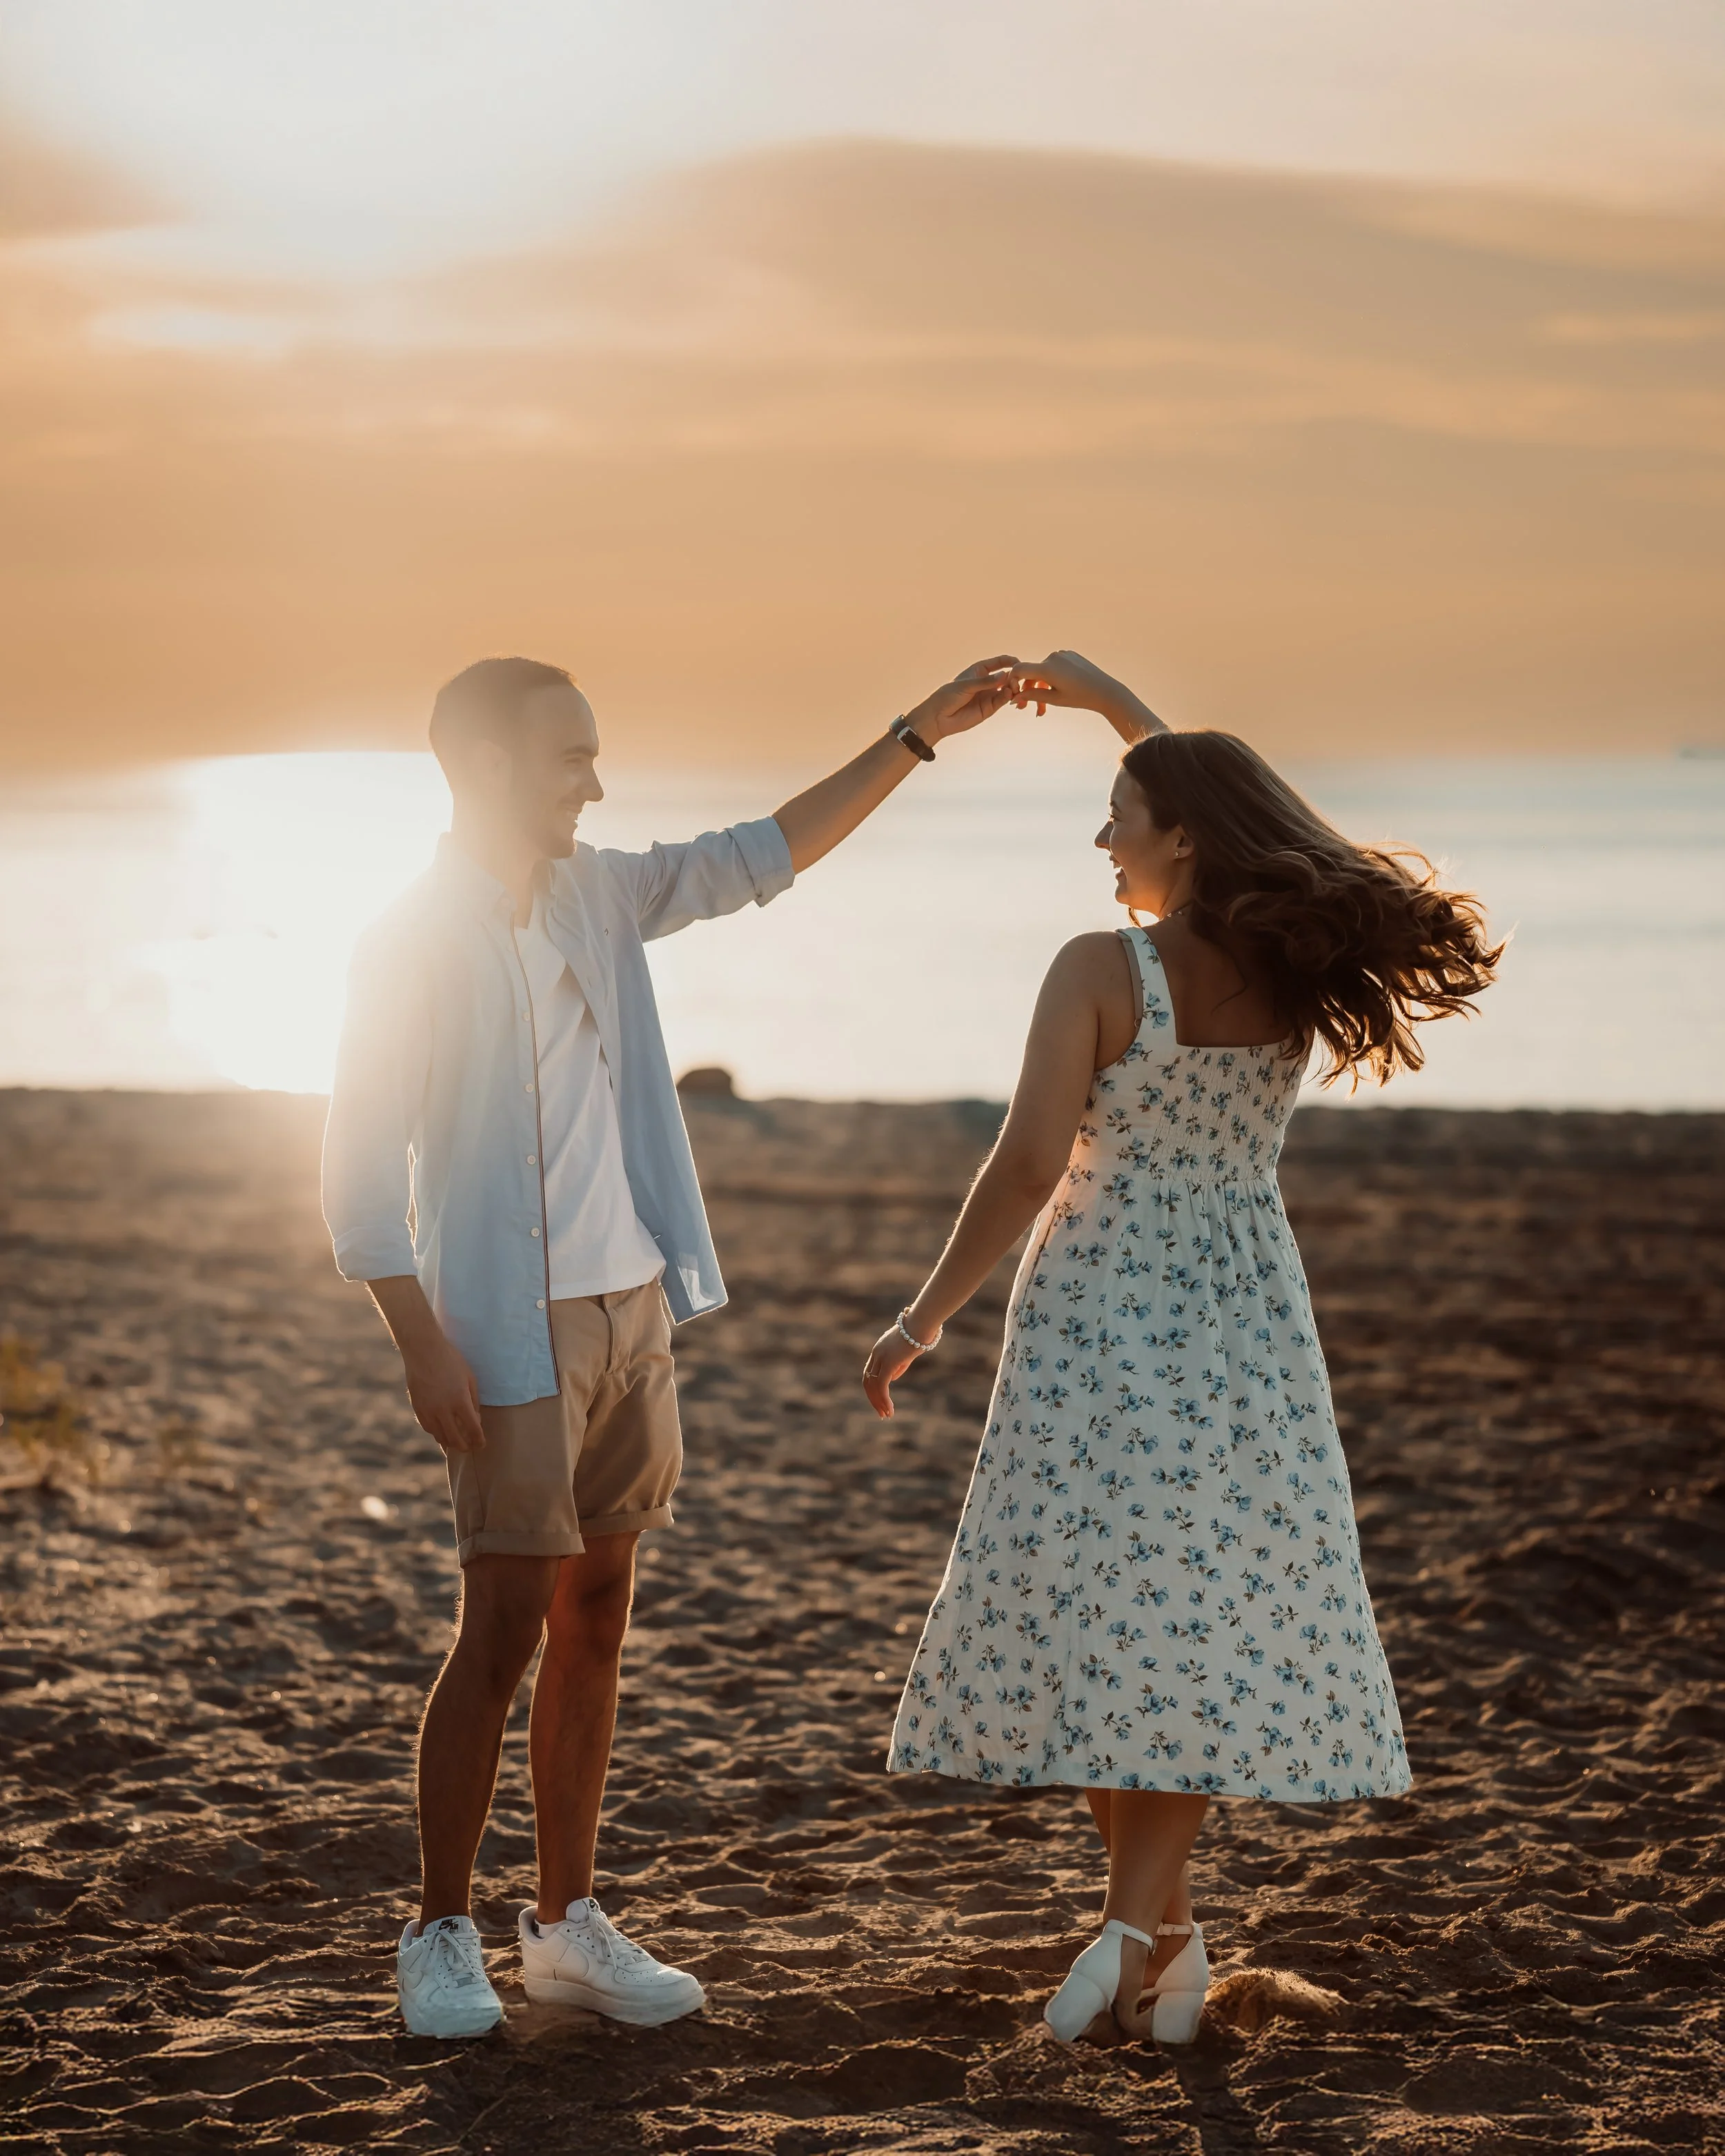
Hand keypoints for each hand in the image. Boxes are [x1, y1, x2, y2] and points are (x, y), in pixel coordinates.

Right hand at [402, 1336, 486, 1455]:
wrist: (423, 1350)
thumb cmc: (451, 1361)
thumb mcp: (470, 1378)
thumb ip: (473, 1401)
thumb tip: (476, 1419)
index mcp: (460, 1401)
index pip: (473, 1429)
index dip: (479, 1440)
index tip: (482, 1444)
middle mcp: (443, 1410)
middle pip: (456, 1439)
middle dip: (465, 1447)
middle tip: (470, 1447)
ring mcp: (428, 1410)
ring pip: (440, 1436)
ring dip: (450, 1443)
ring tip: (457, 1444)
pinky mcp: (417, 1408)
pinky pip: (428, 1428)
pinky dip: (437, 1433)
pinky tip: (442, 1433)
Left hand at [863, 1325, 925, 1418]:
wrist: (921, 1324)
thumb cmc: (918, 1335)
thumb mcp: (906, 1353)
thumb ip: (898, 1366)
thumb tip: (892, 1379)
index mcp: (878, 1350)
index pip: (869, 1373)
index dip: (873, 1388)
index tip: (879, 1401)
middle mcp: (876, 1354)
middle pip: (867, 1381)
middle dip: (873, 1398)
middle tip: (880, 1413)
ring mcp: (881, 1358)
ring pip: (873, 1385)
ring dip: (878, 1402)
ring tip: (886, 1415)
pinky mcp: (888, 1362)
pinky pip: (882, 1385)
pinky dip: (884, 1399)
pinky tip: (890, 1409)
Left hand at [904, 655, 1021, 744]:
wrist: (939, 717)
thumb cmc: (948, 696)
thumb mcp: (967, 685)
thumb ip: (986, 681)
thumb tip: (1006, 674)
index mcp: (980, 669)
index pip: (1000, 661)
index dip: (1010, 661)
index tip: (1019, 664)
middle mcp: (987, 681)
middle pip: (1007, 675)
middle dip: (1014, 676)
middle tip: (1016, 680)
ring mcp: (989, 694)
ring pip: (1007, 688)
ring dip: (1013, 687)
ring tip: (1013, 688)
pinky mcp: (990, 708)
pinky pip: (1003, 700)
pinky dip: (1008, 697)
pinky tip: (1009, 695)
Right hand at [1011, 650, 1126, 716]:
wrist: (1105, 691)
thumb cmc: (1080, 697)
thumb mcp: (1054, 699)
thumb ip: (1032, 696)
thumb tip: (1015, 697)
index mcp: (1047, 668)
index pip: (1019, 669)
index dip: (1012, 681)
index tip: (1013, 694)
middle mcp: (1053, 657)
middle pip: (1032, 673)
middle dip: (1028, 691)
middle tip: (1026, 709)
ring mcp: (1062, 654)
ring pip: (1043, 672)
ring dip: (1040, 688)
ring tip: (1043, 709)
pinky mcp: (1069, 655)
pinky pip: (1054, 667)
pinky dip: (1051, 680)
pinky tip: (1055, 692)